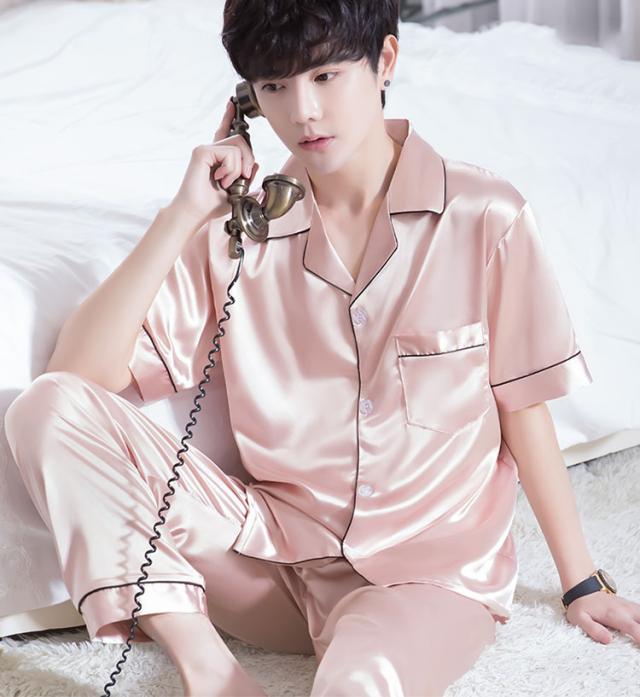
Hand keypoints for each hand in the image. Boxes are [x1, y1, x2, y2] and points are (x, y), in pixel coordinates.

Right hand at [168, 99, 259, 231]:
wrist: (195, 213)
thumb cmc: (210, 205)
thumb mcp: (237, 192)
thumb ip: (246, 177)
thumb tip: (255, 164)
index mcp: (217, 158)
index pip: (224, 133)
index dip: (229, 118)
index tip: (232, 104)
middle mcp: (210, 150)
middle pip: (241, 139)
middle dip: (248, 158)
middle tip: (243, 176)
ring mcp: (205, 149)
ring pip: (238, 146)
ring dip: (238, 168)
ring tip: (227, 182)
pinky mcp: (201, 151)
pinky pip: (229, 153)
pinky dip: (231, 169)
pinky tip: (220, 179)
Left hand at [564, 591, 639, 643]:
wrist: (581, 588)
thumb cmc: (581, 605)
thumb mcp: (579, 618)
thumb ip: (593, 629)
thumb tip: (608, 640)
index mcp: (615, 615)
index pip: (636, 630)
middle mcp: (625, 610)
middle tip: (639, 643)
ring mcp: (629, 607)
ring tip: (639, 639)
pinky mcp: (631, 606)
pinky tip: (639, 625)